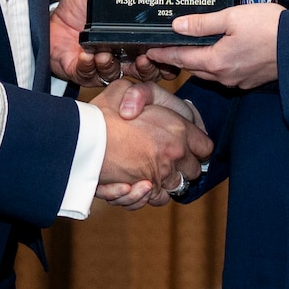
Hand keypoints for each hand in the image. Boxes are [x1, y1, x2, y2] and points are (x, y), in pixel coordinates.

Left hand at [51, 0, 177, 84]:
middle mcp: (121, 56)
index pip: (157, 52)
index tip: (162, 48)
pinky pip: (89, 75)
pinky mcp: (82, 72)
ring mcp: (102, 66)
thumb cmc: (77, 7)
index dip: (164, 55)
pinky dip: (89, 66)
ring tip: (105, 54)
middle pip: (144, 71)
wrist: (51, 18)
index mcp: (132, 38)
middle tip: (142, 58)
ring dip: (112, 65)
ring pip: (116, 75)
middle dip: (146, 67)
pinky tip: (87, 56)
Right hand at [91, 79, 206, 208]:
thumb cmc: (102, 113)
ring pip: (176, 187)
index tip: (185, 147)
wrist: (83, 139)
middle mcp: (176, 154)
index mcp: (179, 129)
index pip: (205, 147)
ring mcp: (163, 174)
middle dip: (182, 167)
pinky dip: (148, 195)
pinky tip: (135, 184)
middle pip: (194, 170)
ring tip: (147, 174)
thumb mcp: (124, 89)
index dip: (195, 147)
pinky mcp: (146, 191)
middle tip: (165, 161)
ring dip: (164, 183)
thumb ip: (142, 94)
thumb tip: (144, 104)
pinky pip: (156, 199)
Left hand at [153, 3, 280, 88]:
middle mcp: (225, 76)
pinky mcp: (252, 80)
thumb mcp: (232, 17)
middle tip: (169, 47)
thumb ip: (203, 23)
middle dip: (180, 59)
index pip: (181, 58)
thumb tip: (177, 26)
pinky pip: (227, 75)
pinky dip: (218, 65)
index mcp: (216, 61)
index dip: (164, 53)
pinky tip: (222, 54)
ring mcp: (239, 80)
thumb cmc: (270, 28)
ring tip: (193, 49)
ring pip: (211, 73)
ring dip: (200, 63)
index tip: (149, 51)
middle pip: (194, 68)